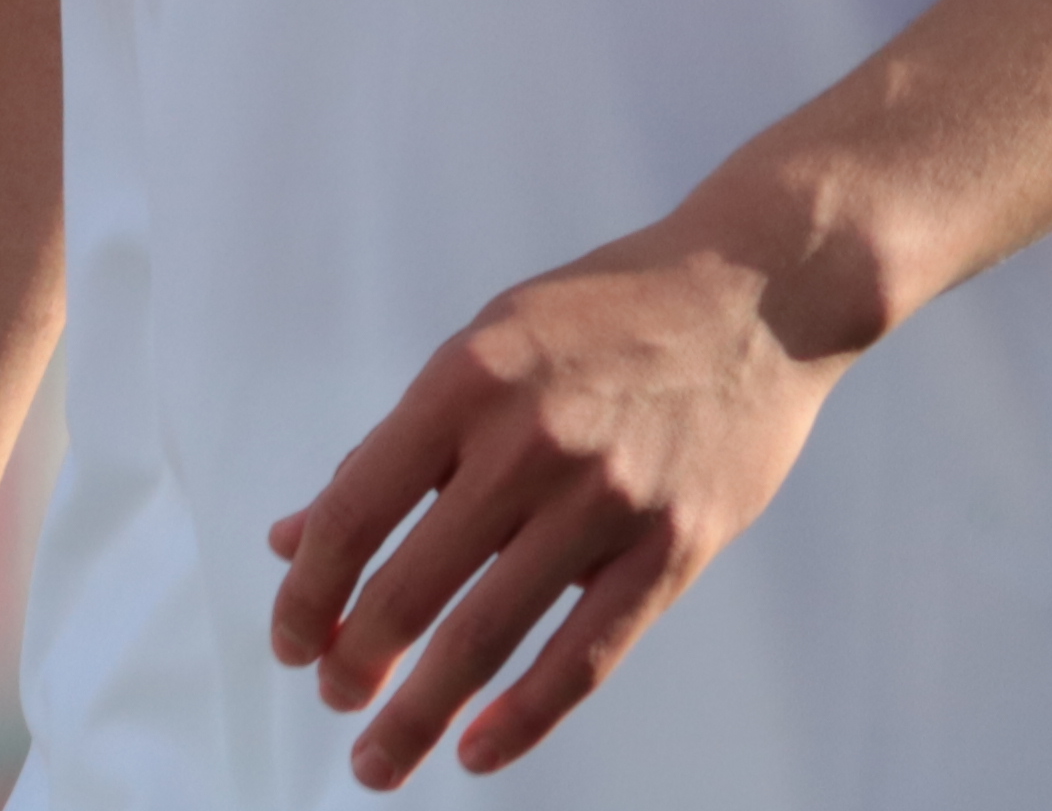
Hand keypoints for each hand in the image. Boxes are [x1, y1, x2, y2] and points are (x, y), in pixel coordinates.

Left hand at [263, 196, 865, 785]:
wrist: (760, 291)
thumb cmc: (607, 317)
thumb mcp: (487, 347)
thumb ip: (395, 447)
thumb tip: (295, 538)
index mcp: (468, 379)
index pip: (354, 510)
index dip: (308, 593)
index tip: (291, 641)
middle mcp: (531, 439)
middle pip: (412, 586)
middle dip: (356, 662)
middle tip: (334, 697)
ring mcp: (608, 498)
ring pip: (488, 636)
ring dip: (419, 713)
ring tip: (379, 760)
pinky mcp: (673, 545)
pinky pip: (586, 656)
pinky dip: (525, 717)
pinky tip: (478, 751)